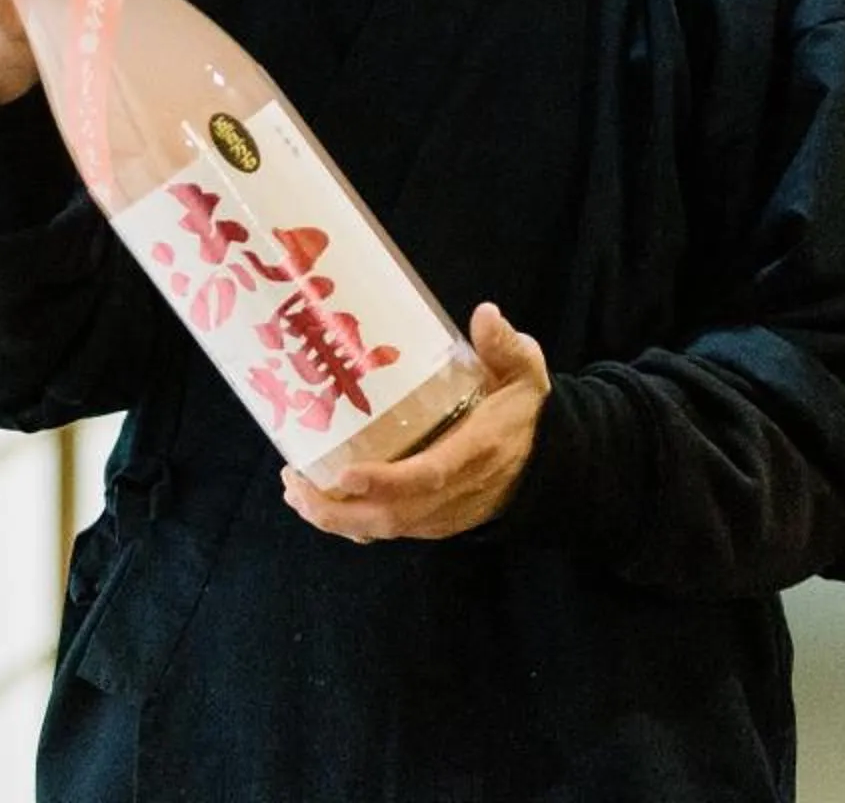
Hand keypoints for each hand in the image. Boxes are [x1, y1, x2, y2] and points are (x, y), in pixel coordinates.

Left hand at [280, 302, 549, 543]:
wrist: (551, 463)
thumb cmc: (525, 413)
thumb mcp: (525, 374)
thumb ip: (506, 346)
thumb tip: (485, 314)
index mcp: (475, 452)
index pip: (427, 477)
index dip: (385, 482)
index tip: (343, 474)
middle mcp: (456, 492)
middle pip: (393, 516)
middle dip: (338, 509)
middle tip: (293, 480)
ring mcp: (444, 514)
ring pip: (386, 530)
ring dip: (336, 519)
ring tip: (294, 489)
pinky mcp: (435, 522)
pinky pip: (390, 531)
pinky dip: (351, 525)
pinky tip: (319, 504)